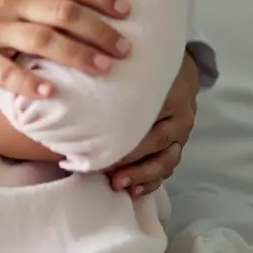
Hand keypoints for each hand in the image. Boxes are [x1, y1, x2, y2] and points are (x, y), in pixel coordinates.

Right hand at [0, 0, 131, 99]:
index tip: (127, 10)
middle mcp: (8, 2)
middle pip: (65, 12)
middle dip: (101, 30)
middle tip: (126, 48)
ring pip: (45, 40)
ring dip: (79, 55)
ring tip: (104, 70)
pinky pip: (8, 71)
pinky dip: (32, 83)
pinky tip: (52, 95)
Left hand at [104, 50, 199, 196]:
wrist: (177, 63)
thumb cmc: (145, 63)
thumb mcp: (134, 62)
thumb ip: (111, 73)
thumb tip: (70, 83)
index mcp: (168, 92)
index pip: (145, 117)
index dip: (122, 134)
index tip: (96, 145)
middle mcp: (179, 114)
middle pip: (156, 142)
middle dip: (129, 159)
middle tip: (103, 169)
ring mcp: (182, 131)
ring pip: (166, 160)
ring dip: (141, 175)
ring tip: (118, 183)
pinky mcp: (180, 143)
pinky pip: (168, 166)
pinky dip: (152, 180)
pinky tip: (134, 190)